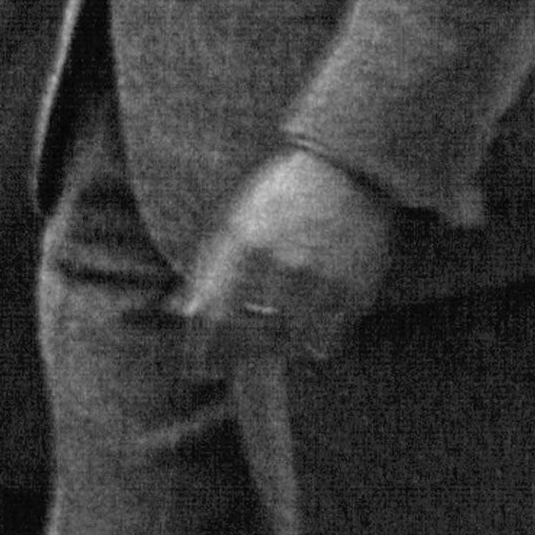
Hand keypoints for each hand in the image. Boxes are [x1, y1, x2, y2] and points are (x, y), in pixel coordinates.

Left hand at [176, 147, 407, 371]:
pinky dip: (313, 342)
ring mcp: (321, 278)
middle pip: (249, 336)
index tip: (199, 368)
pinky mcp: (355, 288)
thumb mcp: (233, 218)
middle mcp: (281, 263)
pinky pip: (327, 339)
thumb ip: (206, 266)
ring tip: (274, 340)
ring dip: (276, 349)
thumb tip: (179, 312)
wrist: (347, 166)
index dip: (201, 350)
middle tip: (237, 356)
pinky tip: (308, 330)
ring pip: (289, 344)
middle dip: (238, 352)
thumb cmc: (280, 193)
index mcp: (243, 242)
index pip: (211, 315)